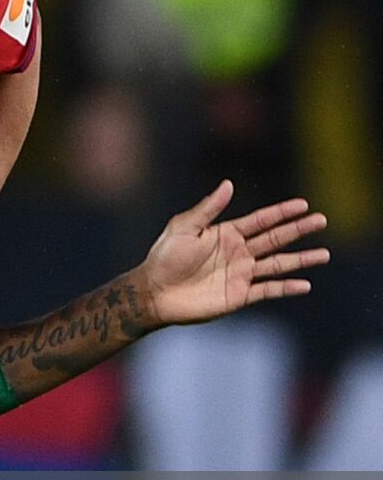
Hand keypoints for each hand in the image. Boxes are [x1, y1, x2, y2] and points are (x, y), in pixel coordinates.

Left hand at [137, 180, 327, 326]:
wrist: (154, 291)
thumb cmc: (164, 257)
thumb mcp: (184, 227)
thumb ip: (208, 209)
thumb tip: (229, 184)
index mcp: (226, 234)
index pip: (261, 220)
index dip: (282, 212)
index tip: (303, 204)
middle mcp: (238, 252)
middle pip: (275, 239)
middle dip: (299, 230)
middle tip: (322, 220)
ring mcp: (241, 274)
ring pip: (278, 264)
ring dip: (301, 260)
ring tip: (324, 254)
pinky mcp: (239, 295)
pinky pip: (268, 290)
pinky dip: (286, 288)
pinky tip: (305, 284)